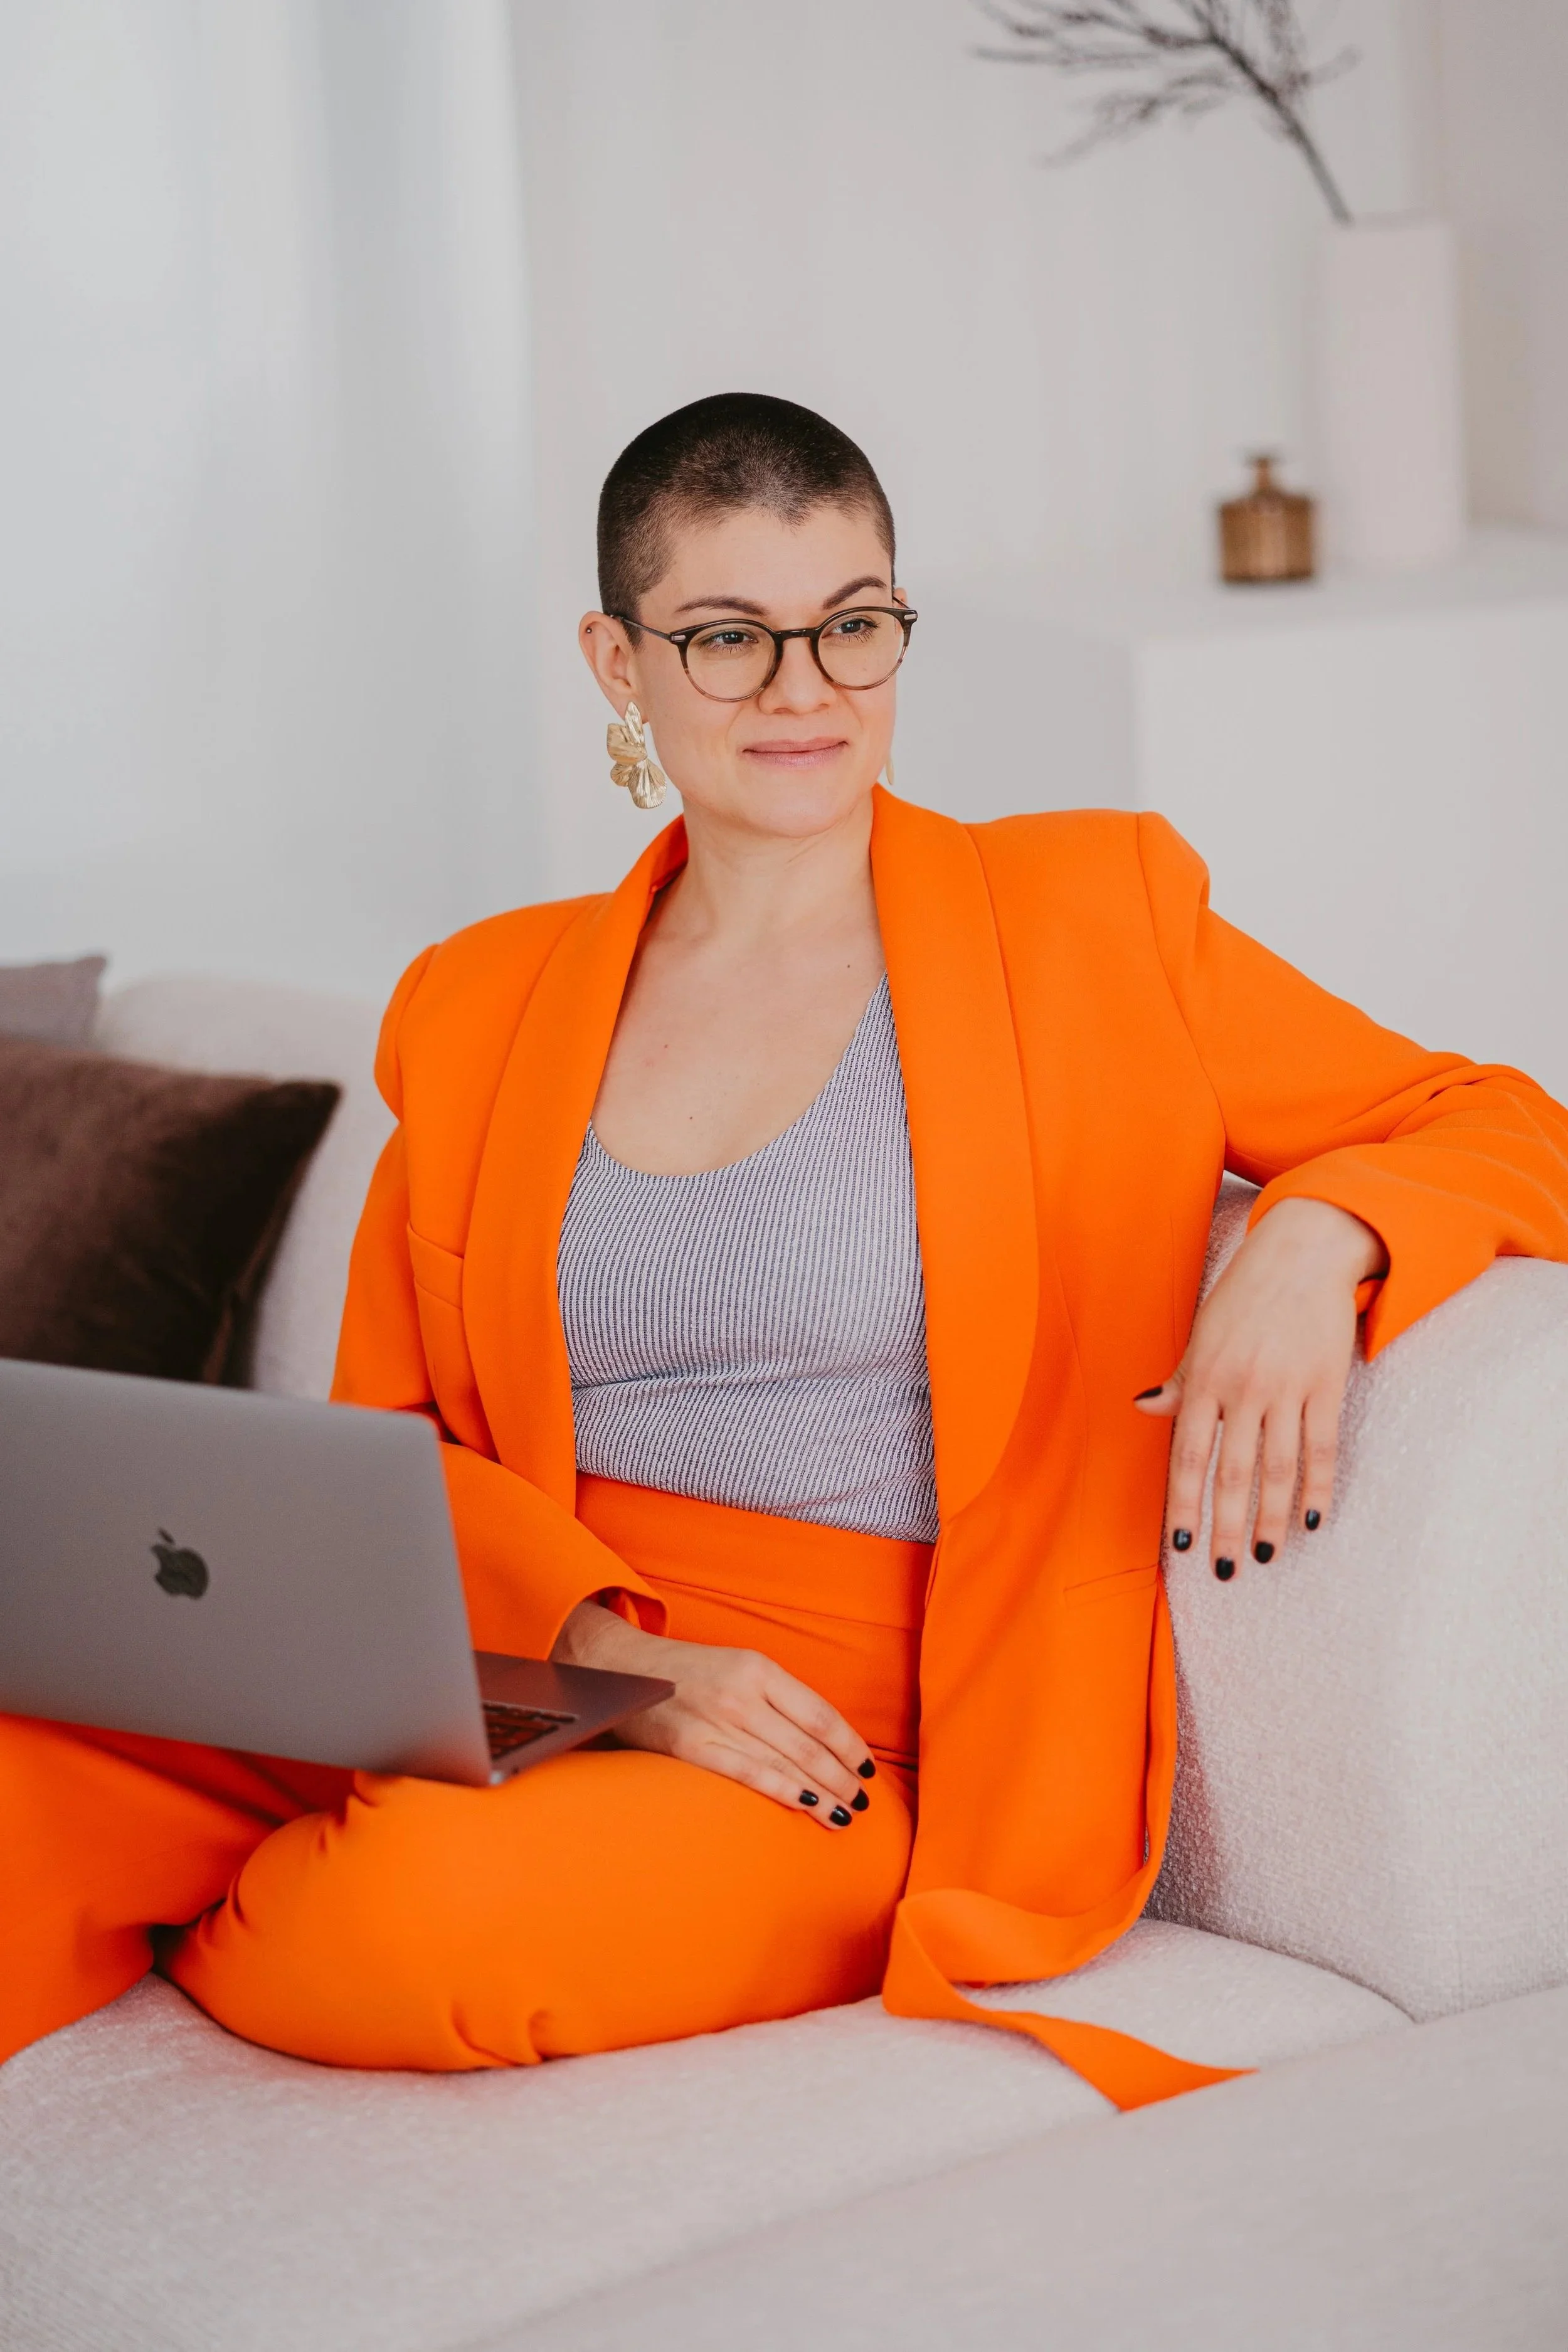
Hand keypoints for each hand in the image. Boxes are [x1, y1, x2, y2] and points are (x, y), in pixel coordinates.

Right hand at [551, 1599, 875, 1829]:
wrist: (623, 1669)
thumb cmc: (689, 1675)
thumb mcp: (738, 1669)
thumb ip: (777, 1699)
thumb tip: (825, 1741)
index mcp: (759, 1668)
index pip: (821, 1714)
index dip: (850, 1746)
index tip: (868, 1769)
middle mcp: (742, 1692)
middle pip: (809, 1744)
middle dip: (842, 1777)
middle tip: (864, 1801)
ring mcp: (717, 1719)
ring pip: (786, 1763)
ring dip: (823, 1792)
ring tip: (846, 1814)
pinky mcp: (693, 1746)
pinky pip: (749, 1775)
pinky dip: (784, 1792)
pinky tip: (809, 1807)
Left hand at [1135, 1198, 1385, 1578]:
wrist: (1302, 1254)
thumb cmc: (1244, 1296)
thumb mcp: (1202, 1335)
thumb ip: (1180, 1381)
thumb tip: (1144, 1409)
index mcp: (1206, 1378)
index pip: (1188, 1456)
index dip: (1184, 1505)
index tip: (1180, 1547)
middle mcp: (1243, 1388)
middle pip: (1232, 1473)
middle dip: (1225, 1528)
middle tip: (1223, 1572)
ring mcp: (1287, 1387)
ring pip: (1277, 1469)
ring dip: (1272, 1519)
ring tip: (1267, 1556)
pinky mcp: (1326, 1384)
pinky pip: (1321, 1447)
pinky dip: (1317, 1487)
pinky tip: (1313, 1520)